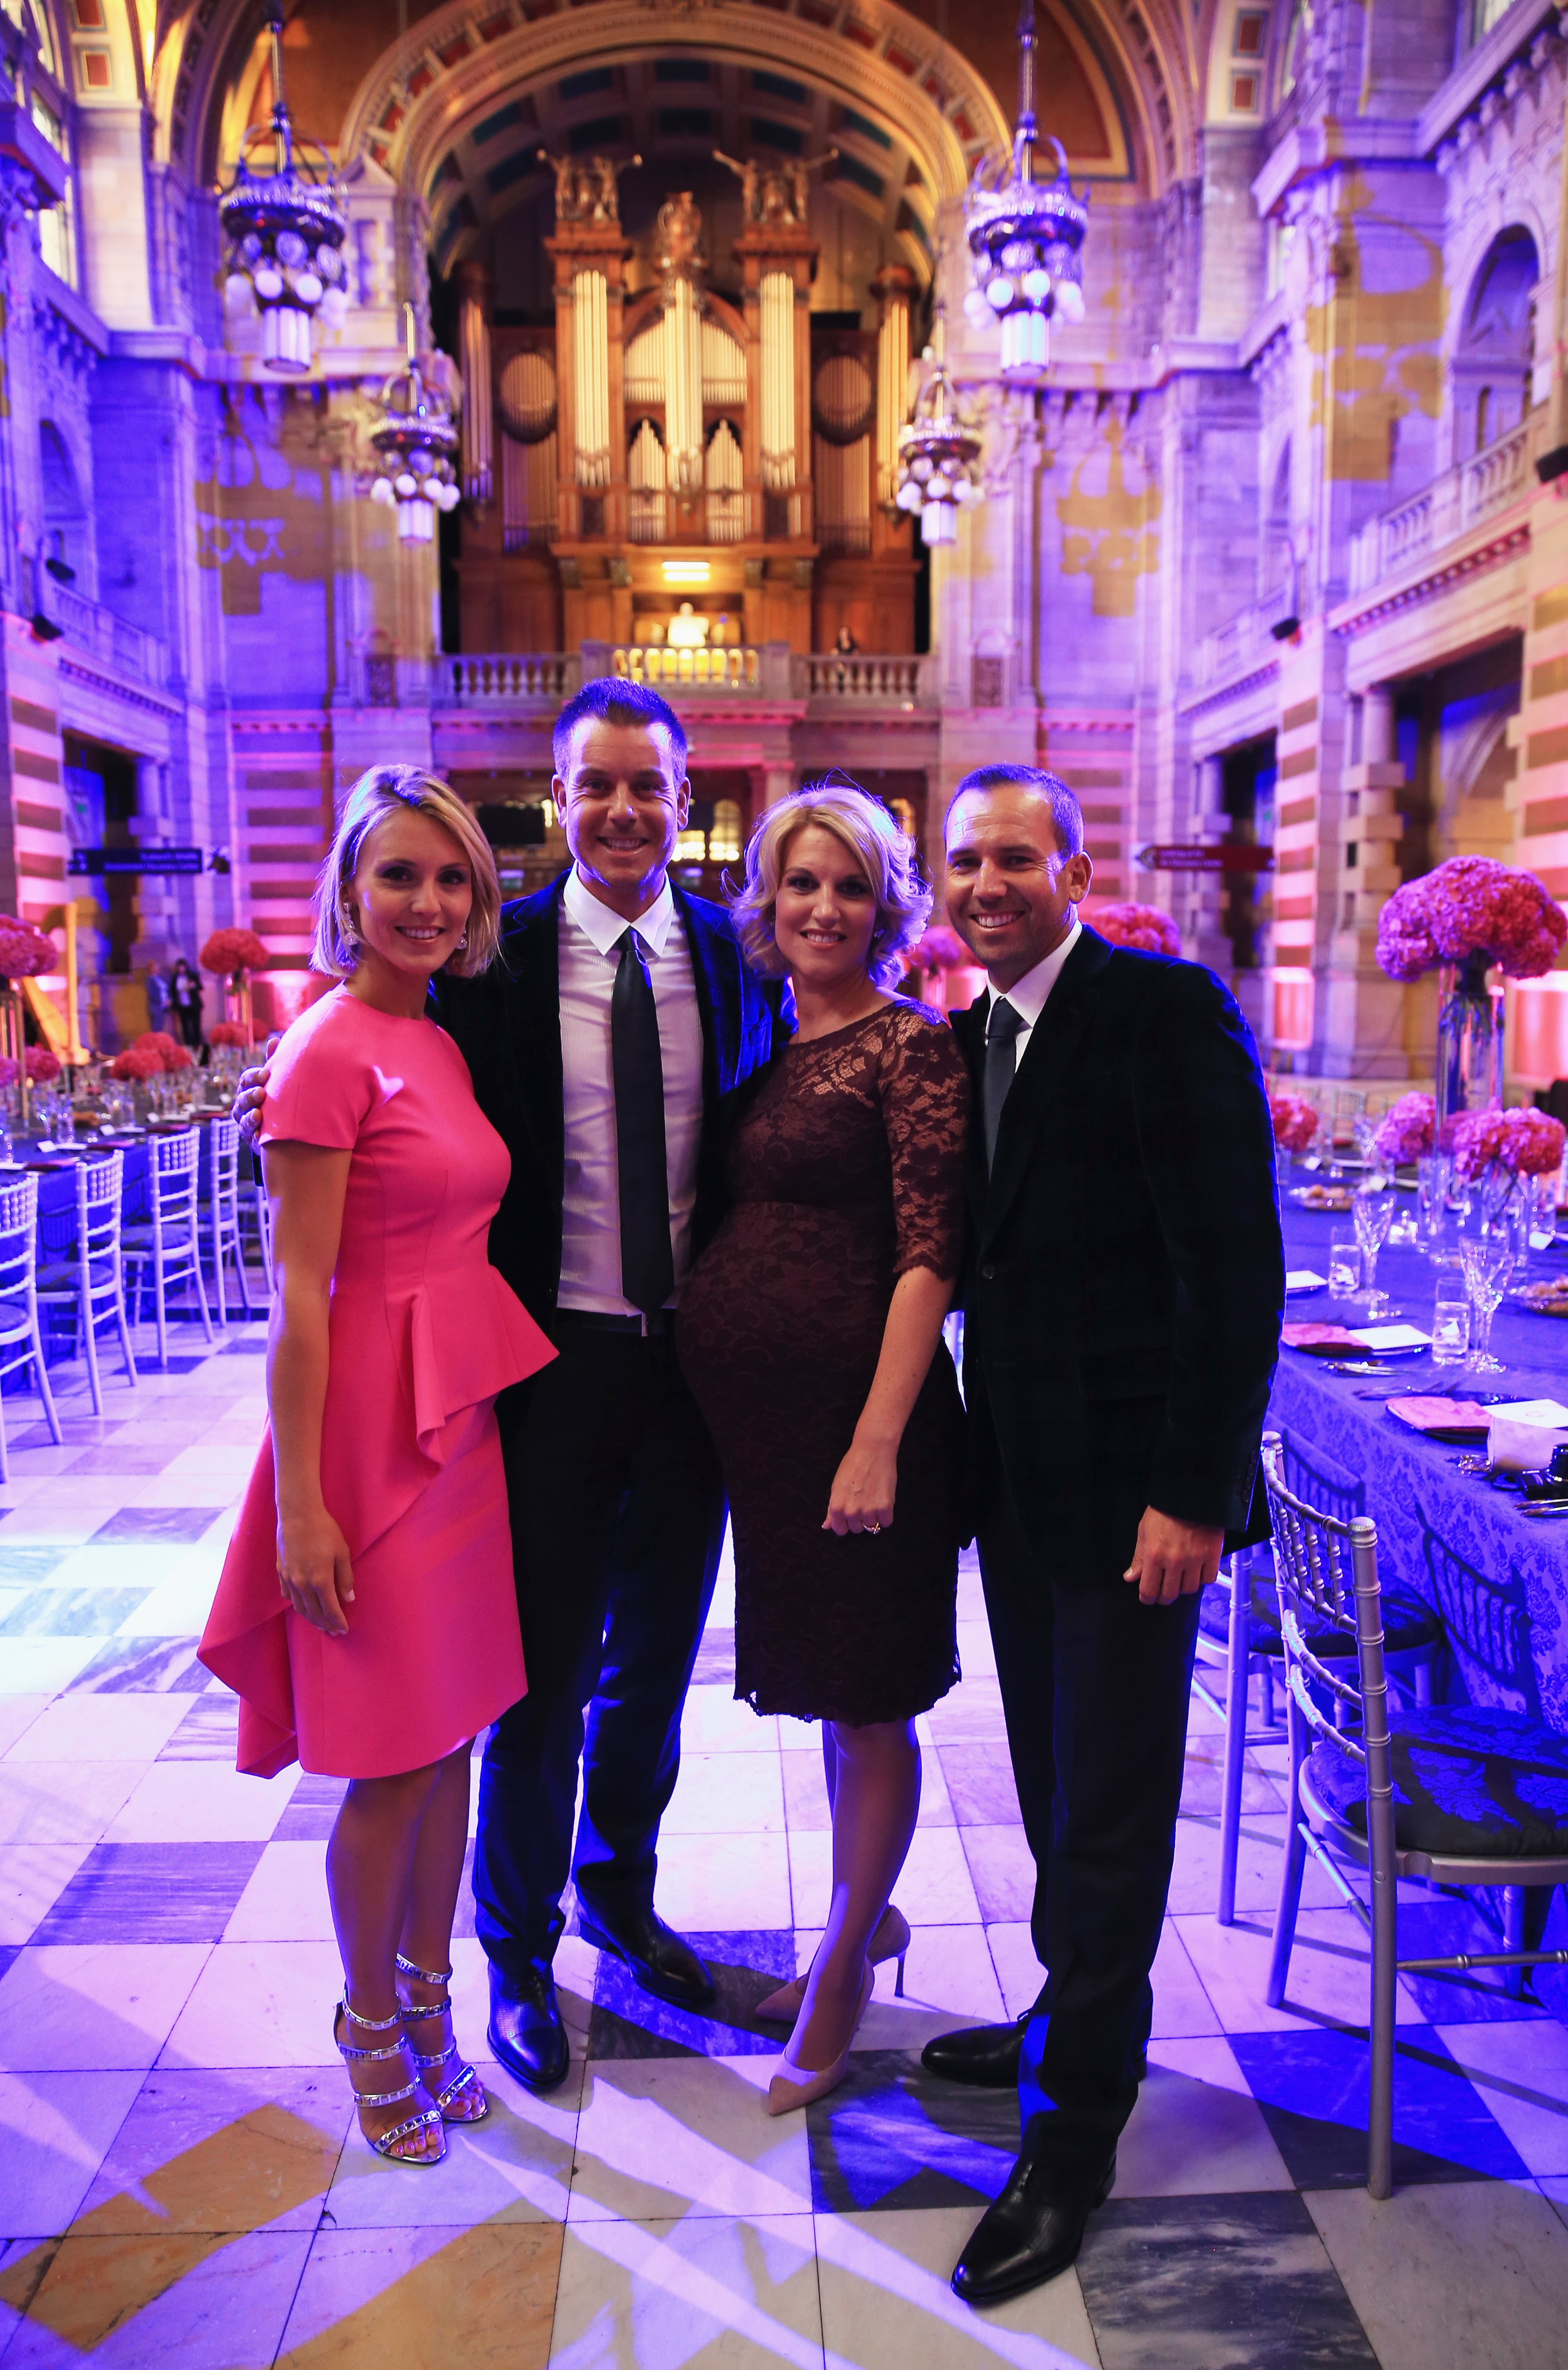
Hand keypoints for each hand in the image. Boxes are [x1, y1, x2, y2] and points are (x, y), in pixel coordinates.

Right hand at [233, 1034, 279, 1143]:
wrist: (285, 1128)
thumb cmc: (278, 1098)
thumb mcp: (277, 1081)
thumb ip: (274, 1063)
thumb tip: (274, 1040)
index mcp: (249, 1088)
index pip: (246, 1080)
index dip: (253, 1077)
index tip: (266, 1074)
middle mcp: (244, 1106)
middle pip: (241, 1099)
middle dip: (250, 1095)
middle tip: (262, 1092)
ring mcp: (247, 1123)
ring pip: (243, 1118)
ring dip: (250, 1116)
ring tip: (259, 1114)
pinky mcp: (253, 1140)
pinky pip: (251, 1138)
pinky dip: (255, 1136)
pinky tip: (260, 1135)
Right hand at [277, 1504, 354, 1634]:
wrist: (297, 1514)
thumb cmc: (324, 1530)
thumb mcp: (342, 1552)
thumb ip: (345, 1578)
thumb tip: (349, 1599)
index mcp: (320, 1580)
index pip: (330, 1610)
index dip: (338, 1622)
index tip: (344, 1630)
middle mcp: (302, 1584)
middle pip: (314, 1613)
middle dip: (325, 1624)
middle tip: (333, 1632)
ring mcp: (289, 1579)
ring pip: (300, 1607)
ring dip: (311, 1618)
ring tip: (320, 1624)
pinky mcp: (280, 1572)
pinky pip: (288, 1596)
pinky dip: (297, 1605)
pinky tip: (303, 1606)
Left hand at [823, 1434, 896, 1535]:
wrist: (872, 1451)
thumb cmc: (852, 1465)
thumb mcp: (836, 1487)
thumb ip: (831, 1510)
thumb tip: (827, 1526)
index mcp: (837, 1507)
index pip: (840, 1530)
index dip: (845, 1523)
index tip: (850, 1515)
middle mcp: (851, 1512)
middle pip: (857, 1529)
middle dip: (859, 1519)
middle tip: (863, 1501)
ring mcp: (869, 1511)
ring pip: (872, 1526)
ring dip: (873, 1516)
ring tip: (873, 1498)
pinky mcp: (885, 1508)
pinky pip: (886, 1522)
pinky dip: (885, 1514)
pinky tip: (882, 1500)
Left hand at [1123, 1506, 1223, 1606]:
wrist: (1191, 1493)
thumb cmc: (1163, 1511)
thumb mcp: (1144, 1531)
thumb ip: (1138, 1558)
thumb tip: (1130, 1578)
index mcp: (1154, 1555)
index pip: (1149, 1590)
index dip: (1147, 1598)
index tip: (1148, 1598)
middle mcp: (1174, 1561)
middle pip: (1170, 1594)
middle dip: (1164, 1597)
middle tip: (1164, 1593)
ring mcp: (1195, 1559)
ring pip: (1189, 1589)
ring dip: (1183, 1587)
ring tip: (1180, 1578)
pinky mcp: (1212, 1554)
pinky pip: (1208, 1579)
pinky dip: (1202, 1578)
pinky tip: (1197, 1571)